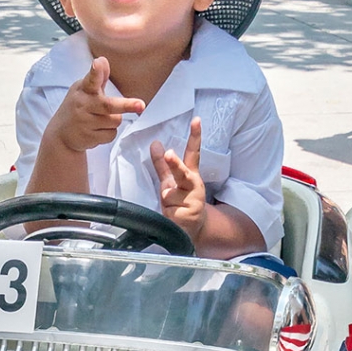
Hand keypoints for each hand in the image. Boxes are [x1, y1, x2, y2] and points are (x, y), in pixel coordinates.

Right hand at [43, 57, 145, 154]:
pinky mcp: (88, 138)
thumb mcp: (84, 89)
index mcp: (84, 89)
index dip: (96, 71)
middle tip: (140, 105)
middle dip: (126, 105)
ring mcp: (84, 123)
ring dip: (113, 120)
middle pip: (109, 105)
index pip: (90, 79)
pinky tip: (96, 131)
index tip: (98, 63)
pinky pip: (111, 135)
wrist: (61, 135)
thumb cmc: (78, 106)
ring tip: (99, 120)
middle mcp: (83, 105)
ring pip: (115, 121)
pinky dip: (108, 133)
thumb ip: (98, 77)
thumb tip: (103, 60)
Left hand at [149, 117, 206, 242]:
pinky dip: (167, 215)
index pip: (193, 154)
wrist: (192, 230)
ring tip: (171, 207)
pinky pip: (168, 211)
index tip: (196, 120)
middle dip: (175, 165)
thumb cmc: (180, 203)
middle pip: (183, 173)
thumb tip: (155, 143)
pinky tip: (174, 219)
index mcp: (190, 176)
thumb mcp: (170, 182)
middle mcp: (194, 186)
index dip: (195, 137)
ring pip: (169, 195)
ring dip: (166, 200)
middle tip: (169, 154)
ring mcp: (193, 202)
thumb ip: (163, 165)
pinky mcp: (188, 216)